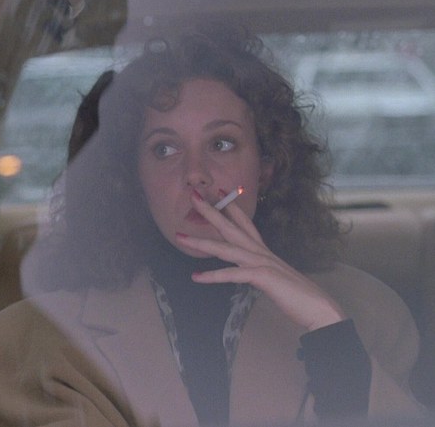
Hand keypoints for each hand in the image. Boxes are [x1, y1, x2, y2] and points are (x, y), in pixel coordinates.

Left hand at [175, 191, 344, 331]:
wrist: (319, 309)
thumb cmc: (297, 295)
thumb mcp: (273, 277)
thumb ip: (259, 270)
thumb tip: (248, 270)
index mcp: (264, 251)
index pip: (246, 223)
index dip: (231, 207)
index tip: (219, 190)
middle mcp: (262, 252)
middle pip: (232, 227)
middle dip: (211, 211)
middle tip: (193, 195)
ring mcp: (262, 263)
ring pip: (227, 248)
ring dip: (202, 242)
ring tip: (179, 237)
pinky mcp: (263, 277)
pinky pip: (233, 275)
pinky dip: (213, 276)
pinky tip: (196, 277)